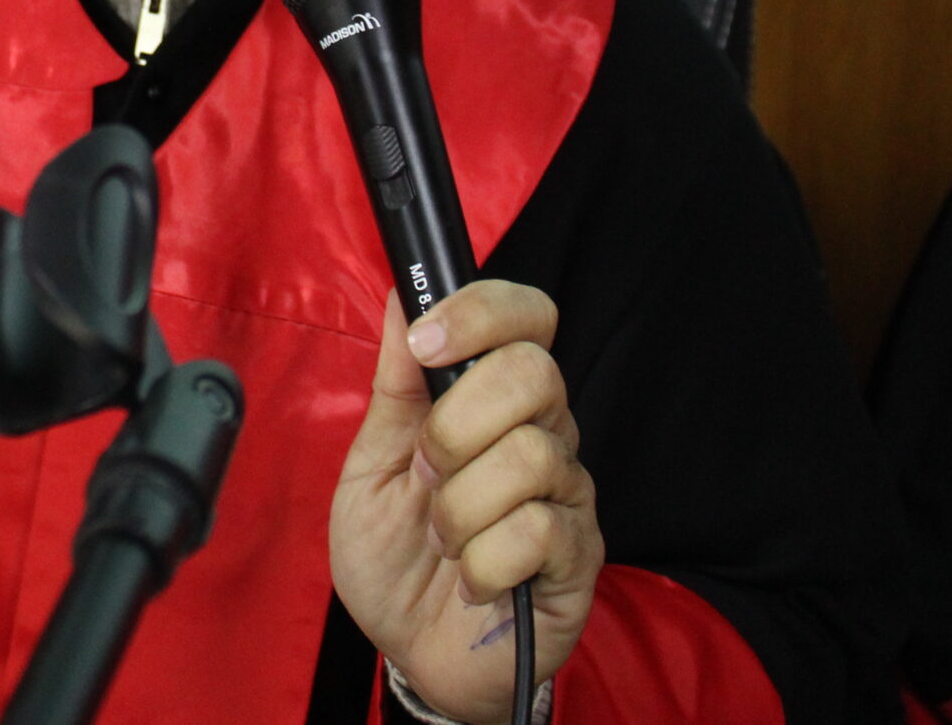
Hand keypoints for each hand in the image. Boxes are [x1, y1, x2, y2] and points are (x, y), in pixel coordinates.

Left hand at [329, 284, 602, 723]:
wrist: (411, 652)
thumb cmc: (395, 556)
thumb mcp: (372, 464)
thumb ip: (394, 386)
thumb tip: (402, 299)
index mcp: (493, 399)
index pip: (527, 317)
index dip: (482, 312)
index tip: (426, 344)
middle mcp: (544, 433)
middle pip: (534, 373)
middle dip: (456, 425)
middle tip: (425, 473)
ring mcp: (567, 494)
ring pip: (528, 456)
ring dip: (459, 508)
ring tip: (444, 541)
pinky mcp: (579, 556)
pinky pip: (536, 532)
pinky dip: (481, 564)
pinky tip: (472, 581)